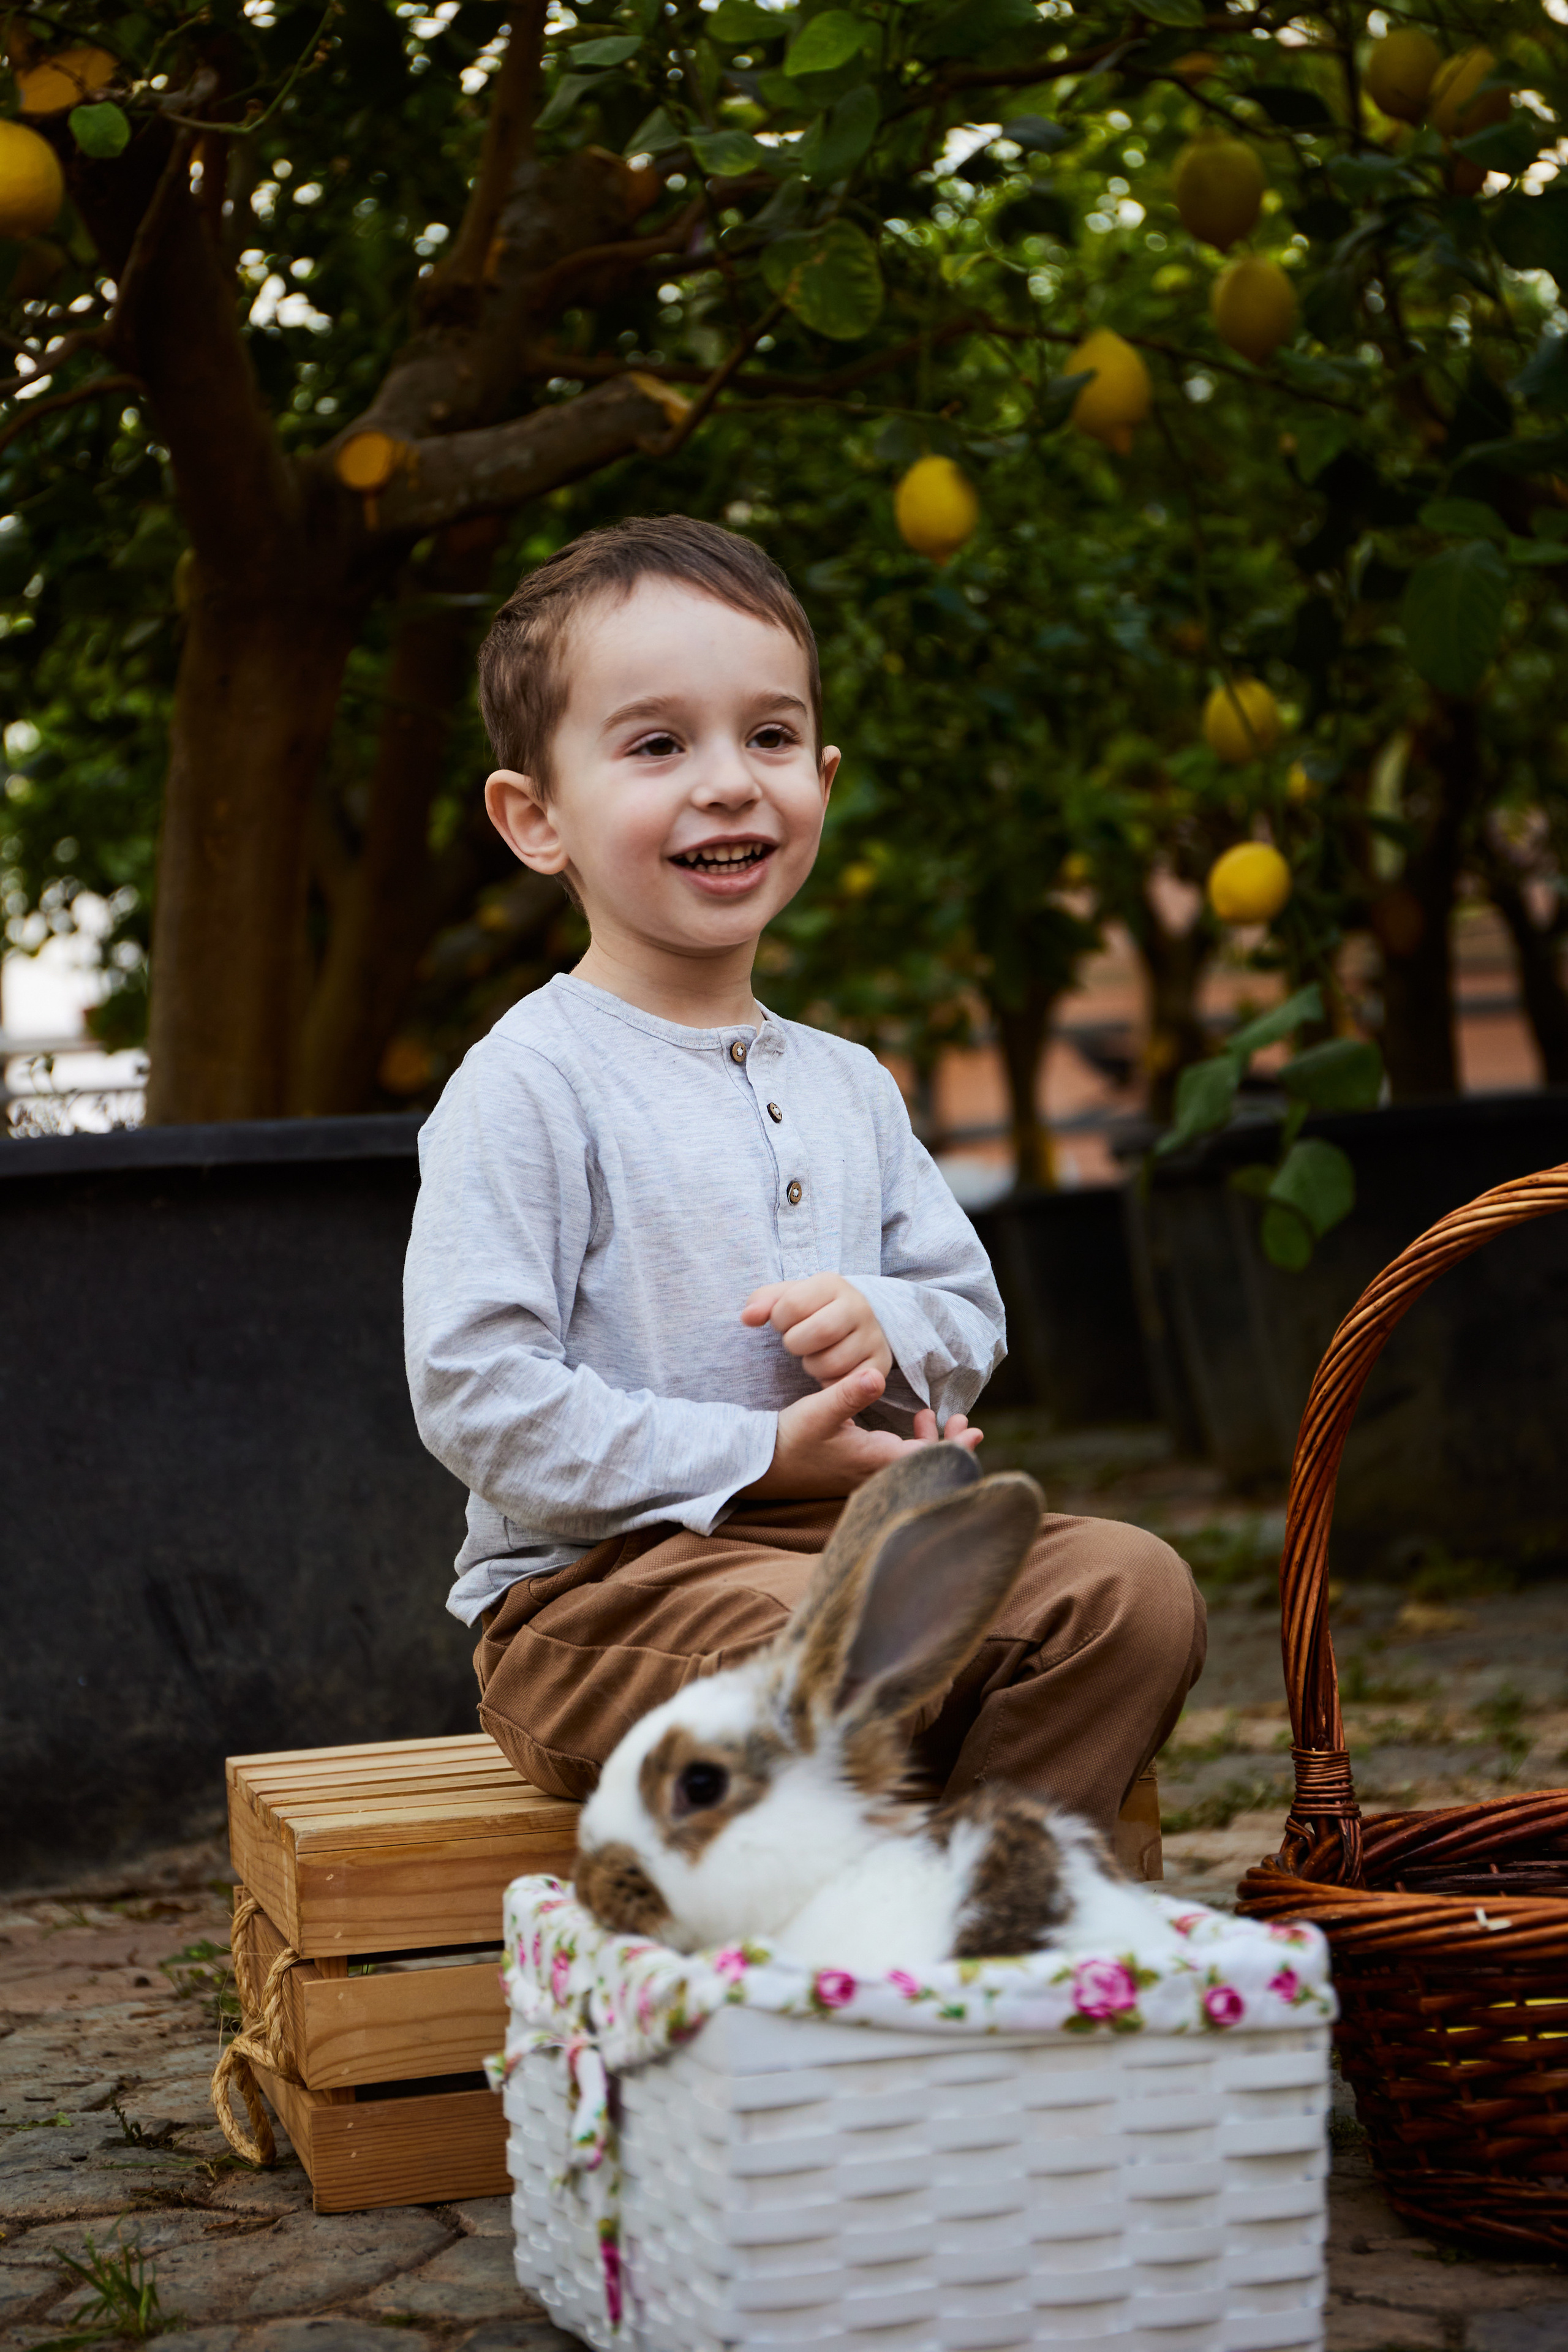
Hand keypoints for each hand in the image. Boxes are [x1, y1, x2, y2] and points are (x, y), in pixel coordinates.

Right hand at [738, 1364, 983, 1499]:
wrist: (758, 1466)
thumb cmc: (787, 1439)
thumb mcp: (817, 1411)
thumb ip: (848, 1393)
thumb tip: (876, 1375)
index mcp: (875, 1462)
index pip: (929, 1461)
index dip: (954, 1447)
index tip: (970, 1428)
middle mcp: (876, 1476)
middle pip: (927, 1467)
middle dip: (948, 1444)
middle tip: (961, 1421)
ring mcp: (867, 1478)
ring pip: (913, 1465)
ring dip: (929, 1443)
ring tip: (933, 1417)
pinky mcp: (857, 1473)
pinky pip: (898, 1464)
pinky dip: (911, 1446)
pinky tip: (908, 1425)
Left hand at [741, 1272, 892, 1384]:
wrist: (853, 1325)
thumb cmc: (812, 1312)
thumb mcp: (787, 1299)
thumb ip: (762, 1302)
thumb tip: (748, 1317)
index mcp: (832, 1283)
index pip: (792, 1304)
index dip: (779, 1320)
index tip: (784, 1322)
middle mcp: (859, 1306)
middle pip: (818, 1331)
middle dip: (796, 1343)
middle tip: (798, 1343)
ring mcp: (873, 1335)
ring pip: (832, 1362)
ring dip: (812, 1365)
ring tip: (816, 1354)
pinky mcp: (880, 1364)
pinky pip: (847, 1383)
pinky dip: (829, 1382)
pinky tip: (830, 1370)